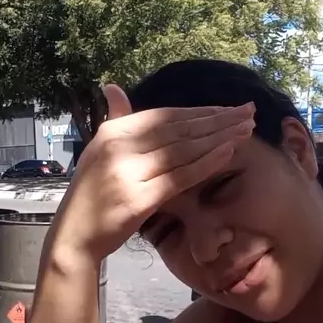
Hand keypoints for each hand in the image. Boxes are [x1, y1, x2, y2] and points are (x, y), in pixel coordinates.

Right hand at [55, 84, 254, 261]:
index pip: (165, 115)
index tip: (229, 109)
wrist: (74, 236)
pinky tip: (228, 152)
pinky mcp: (139, 198)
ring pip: (184, 149)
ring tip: (246, 130)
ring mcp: (128, 171)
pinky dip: (206, 163)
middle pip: (179, 128)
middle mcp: (120, 146)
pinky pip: (180, 176)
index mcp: (113, 132)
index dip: (200, 111)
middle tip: (248, 113)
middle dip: (217, 120)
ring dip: (219, 137)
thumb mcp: (99, 151)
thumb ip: (115, 119)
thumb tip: (113, 86)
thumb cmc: (92, 195)